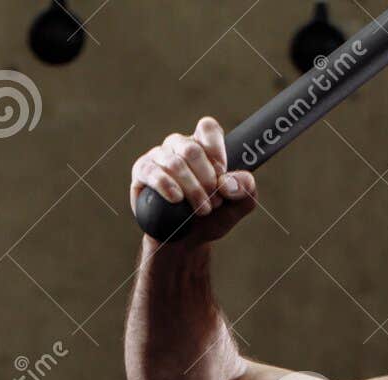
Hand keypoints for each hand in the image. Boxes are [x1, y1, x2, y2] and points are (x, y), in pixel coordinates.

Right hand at [130, 117, 257, 243]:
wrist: (186, 242)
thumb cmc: (211, 218)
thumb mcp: (238, 205)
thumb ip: (245, 189)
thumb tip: (229, 182)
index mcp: (203, 145)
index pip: (207, 128)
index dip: (217, 150)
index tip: (222, 174)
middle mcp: (179, 146)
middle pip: (192, 149)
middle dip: (207, 180)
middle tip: (215, 202)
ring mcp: (158, 157)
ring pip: (175, 163)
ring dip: (192, 189)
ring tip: (201, 210)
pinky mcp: (142, 172)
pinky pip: (152, 172)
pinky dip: (166, 186)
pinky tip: (176, 199)